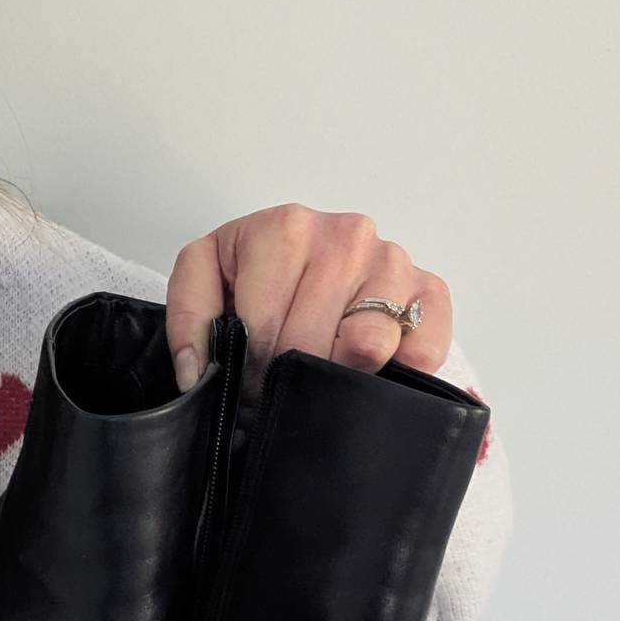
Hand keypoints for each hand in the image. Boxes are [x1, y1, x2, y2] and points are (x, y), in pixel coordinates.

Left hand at [166, 203, 451, 399]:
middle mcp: (346, 236)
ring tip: (316, 375)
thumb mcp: (205, 275)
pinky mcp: (431, 291)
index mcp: (286, 228)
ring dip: (336, 376)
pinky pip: (421, 353)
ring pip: (366, 347)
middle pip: (309, 343)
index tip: (243, 391)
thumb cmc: (257, 268)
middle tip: (274, 393)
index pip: (263, 327)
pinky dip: (395, 372)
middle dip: (284, 381)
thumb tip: (197, 372)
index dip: (248, 373)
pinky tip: (365, 366)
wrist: (309, 253)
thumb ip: (188, 318)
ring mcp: (394, 261)